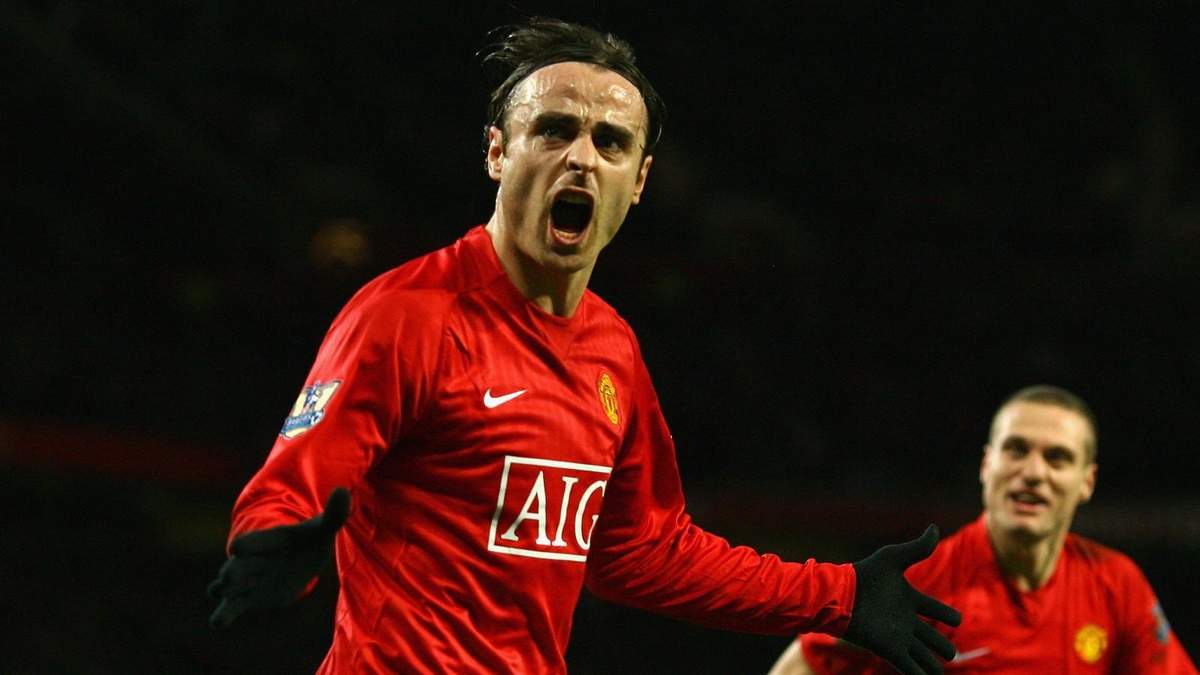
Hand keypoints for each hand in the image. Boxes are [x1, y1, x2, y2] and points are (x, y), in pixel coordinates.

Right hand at [207, 487, 350, 627]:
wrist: (294, 560)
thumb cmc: (305, 542)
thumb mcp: (320, 529)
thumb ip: (333, 515)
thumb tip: (344, 492)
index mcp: (269, 541)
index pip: (256, 541)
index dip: (250, 544)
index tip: (238, 548)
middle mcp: (252, 560)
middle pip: (236, 566)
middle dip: (234, 571)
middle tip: (229, 576)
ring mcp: (245, 580)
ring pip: (226, 586)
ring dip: (224, 590)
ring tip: (221, 592)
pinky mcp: (245, 599)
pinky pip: (230, 608)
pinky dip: (223, 615)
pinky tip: (218, 623)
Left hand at [842, 524, 961, 674]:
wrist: (840, 596)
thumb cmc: (865, 575)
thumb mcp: (893, 558)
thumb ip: (917, 548)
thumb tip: (934, 527)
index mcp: (909, 598)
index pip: (935, 609)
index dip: (947, 615)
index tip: (956, 619)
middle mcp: (906, 620)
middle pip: (931, 637)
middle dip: (943, 647)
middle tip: (950, 653)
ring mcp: (899, 636)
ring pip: (923, 654)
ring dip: (933, 665)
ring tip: (941, 671)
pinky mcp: (890, 650)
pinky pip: (909, 666)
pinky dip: (920, 674)